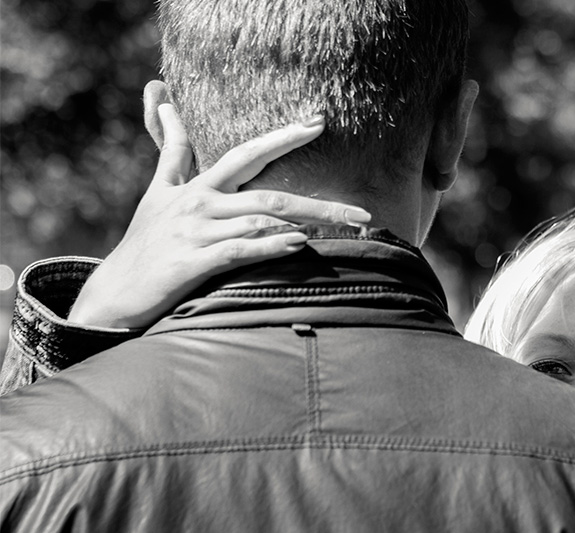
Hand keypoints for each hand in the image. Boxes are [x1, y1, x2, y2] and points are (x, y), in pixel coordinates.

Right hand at [68, 105, 370, 328]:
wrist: (113, 293)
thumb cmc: (144, 242)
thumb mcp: (157, 191)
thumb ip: (172, 150)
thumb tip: (164, 98)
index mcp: (199, 187)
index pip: (246, 154)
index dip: (283, 138)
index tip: (319, 123)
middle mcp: (200, 204)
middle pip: (268, 193)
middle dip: (319, 202)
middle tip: (362, 210)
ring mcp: (197, 232)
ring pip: (260, 219)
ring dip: (304, 223)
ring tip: (343, 227)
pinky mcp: (192, 262)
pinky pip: (239, 250)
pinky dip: (270, 246)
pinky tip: (298, 245)